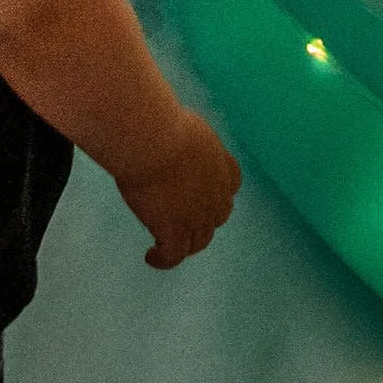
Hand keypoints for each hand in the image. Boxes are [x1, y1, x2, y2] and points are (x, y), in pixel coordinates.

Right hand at [116, 109, 240, 268]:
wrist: (152, 141)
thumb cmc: (159, 124)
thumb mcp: (182, 123)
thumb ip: (183, 135)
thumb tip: (166, 129)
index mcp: (220, 165)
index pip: (231, 184)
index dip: (219, 193)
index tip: (205, 195)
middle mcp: (216, 194)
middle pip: (217, 218)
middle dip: (203, 222)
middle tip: (181, 222)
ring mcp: (198, 216)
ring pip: (198, 242)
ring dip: (185, 246)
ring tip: (166, 249)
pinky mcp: (175, 231)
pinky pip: (173, 255)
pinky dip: (164, 260)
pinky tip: (151, 257)